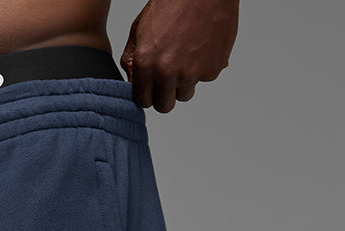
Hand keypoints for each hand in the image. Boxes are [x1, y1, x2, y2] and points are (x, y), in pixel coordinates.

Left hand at [120, 0, 239, 112]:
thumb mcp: (139, 29)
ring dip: (184, 82)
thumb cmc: (172, 3)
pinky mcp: (211, 71)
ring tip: (185, 55)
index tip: (151, 87)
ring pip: (185, 94)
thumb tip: (133, 83)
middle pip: (164, 106)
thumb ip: (132, 61)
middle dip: (164, 95)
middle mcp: (168, 73)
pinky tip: (200, 46)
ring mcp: (191, 74)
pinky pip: (204, 79)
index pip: (143, 101)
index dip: (147, 94)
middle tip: (168, 77)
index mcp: (146, 64)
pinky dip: (202, 67)